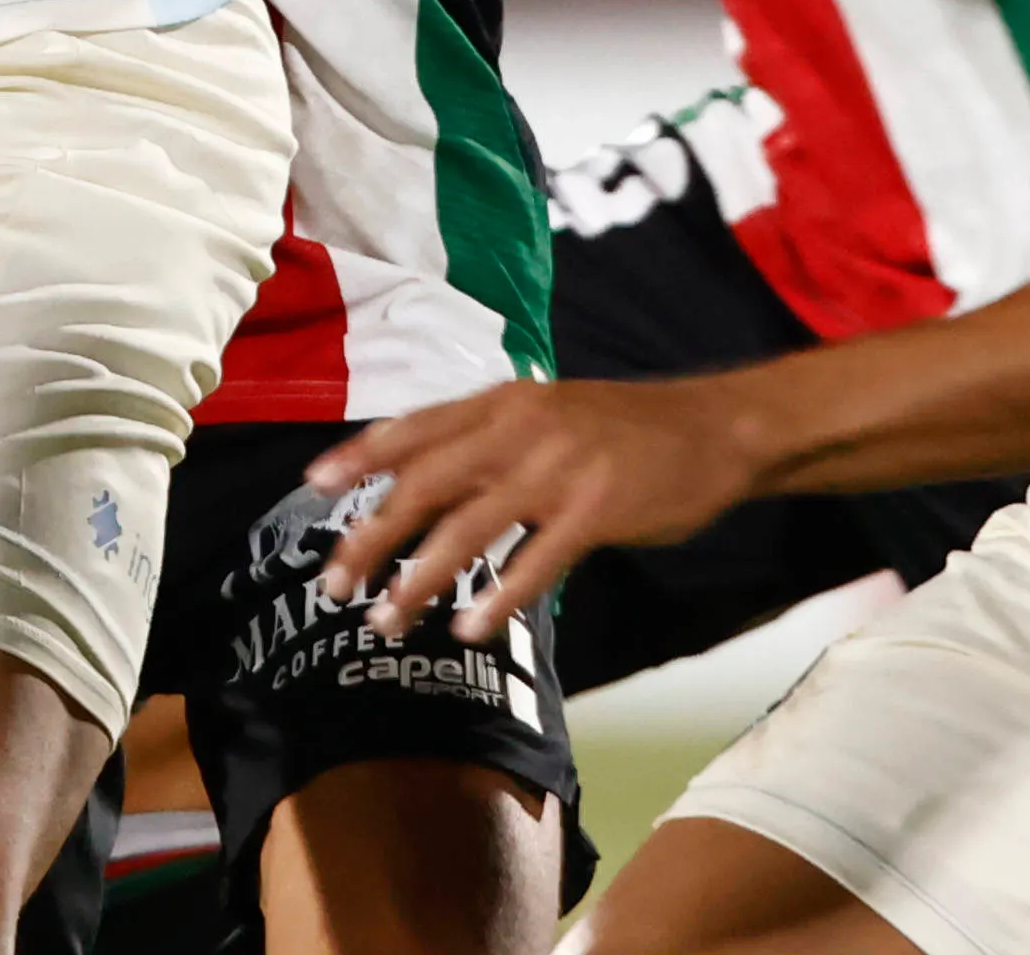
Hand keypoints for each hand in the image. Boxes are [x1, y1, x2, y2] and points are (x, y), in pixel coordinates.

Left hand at [307, 377, 772, 643]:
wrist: (714, 429)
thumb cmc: (622, 430)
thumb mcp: (546, 413)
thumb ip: (488, 440)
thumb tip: (421, 482)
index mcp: (503, 402)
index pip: (416, 427)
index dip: (362, 456)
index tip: (316, 486)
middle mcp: (521, 427)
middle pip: (426, 483)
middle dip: (373, 535)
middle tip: (336, 582)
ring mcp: (559, 467)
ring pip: (470, 526)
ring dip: (421, 577)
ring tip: (388, 617)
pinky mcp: (599, 508)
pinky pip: (537, 560)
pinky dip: (500, 596)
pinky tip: (472, 628)